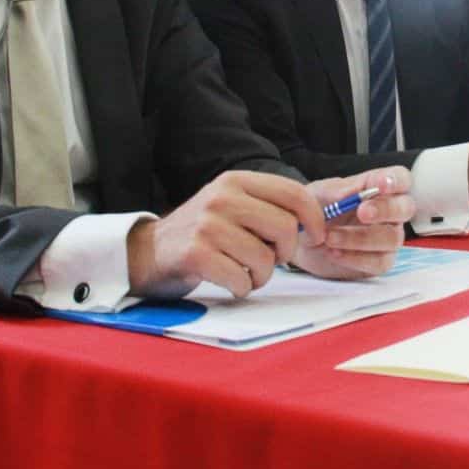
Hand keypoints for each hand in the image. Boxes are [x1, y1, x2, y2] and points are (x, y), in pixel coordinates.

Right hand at [126, 170, 322, 299]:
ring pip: (265, 259)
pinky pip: (241, 280)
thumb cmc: (204, 232)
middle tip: (272, 260)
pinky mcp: (197, 254)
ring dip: (262, 276)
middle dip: (286, 253)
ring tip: (246, 273)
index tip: (316, 237)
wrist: (150, 251)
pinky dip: (241, 288)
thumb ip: (269, 206)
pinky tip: (230, 281)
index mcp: (236, 181)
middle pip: (284, 228)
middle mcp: (222, 198)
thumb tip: (318, 222)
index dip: (314, 218)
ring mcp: (208, 225)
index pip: (293, 193)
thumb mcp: (233, 205)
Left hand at [291, 167, 413, 279]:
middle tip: (362, 213)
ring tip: (330, 237)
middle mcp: (389, 213)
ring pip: (391, 238)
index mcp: (378, 188)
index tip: (381, 184)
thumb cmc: (317, 210)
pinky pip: (379, 262)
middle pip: (405, 208)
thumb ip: (335, 191)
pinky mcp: (380, 262)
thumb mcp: (318, 194)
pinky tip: (334, 253)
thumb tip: (353, 193)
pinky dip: (355, 258)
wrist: (303, 241)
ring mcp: (387, 238)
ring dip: (360, 238)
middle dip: (385, 210)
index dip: (396, 180)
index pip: (400, 179)